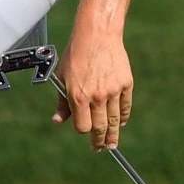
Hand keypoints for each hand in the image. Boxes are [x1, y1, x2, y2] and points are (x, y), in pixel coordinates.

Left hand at [54, 23, 131, 151]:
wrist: (97, 35)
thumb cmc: (75, 54)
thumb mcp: (62, 77)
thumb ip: (62, 102)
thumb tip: (57, 121)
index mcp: (78, 96)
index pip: (82, 126)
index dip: (82, 131)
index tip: (83, 131)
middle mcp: (96, 96)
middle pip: (99, 128)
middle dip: (99, 141)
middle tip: (100, 148)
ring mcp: (112, 91)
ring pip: (114, 121)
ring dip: (113, 135)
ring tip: (112, 144)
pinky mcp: (125, 84)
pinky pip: (125, 107)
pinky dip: (123, 118)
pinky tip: (121, 123)